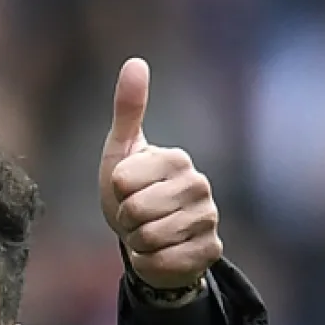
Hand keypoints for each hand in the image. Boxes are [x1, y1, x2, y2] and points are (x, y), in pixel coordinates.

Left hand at [97, 57, 221, 289]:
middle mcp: (199, 186)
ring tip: (146, 233)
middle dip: (124, 219)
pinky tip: (158, 253)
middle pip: (134, 210)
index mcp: (177, 159)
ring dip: (136, 242)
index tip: (126, 190)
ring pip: (147, 238)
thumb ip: (128, 109)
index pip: (122, 180)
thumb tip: (135, 61)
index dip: (115, 191)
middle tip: (135, 216)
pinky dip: (149, 262)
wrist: (148, 240)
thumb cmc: (132, 192)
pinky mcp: (209, 251)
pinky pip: (162, 262)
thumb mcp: (122, 151)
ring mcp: (208, 220)